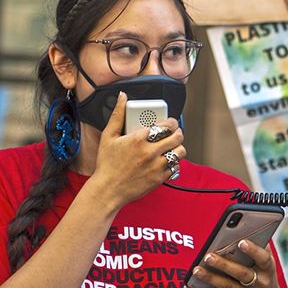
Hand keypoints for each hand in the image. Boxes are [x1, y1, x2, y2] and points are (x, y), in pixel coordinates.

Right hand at [85, 94, 185, 212]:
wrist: (108, 190)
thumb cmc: (107, 164)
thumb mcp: (108, 136)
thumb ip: (117, 114)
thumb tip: (123, 96)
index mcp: (139, 138)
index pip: (166, 125)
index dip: (172, 121)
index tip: (170, 122)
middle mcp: (150, 152)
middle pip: (177, 137)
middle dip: (178, 132)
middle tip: (174, 133)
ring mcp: (157, 166)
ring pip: (180, 152)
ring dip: (178, 147)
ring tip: (172, 146)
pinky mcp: (160, 178)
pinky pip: (176, 167)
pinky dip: (174, 162)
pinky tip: (167, 160)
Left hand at [189, 239, 281, 287]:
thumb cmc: (262, 272)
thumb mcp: (266, 260)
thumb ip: (258, 245)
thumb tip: (241, 230)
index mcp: (268, 269)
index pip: (263, 259)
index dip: (253, 251)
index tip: (241, 242)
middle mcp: (260, 284)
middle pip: (242, 274)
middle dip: (224, 265)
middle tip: (208, 256)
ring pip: (227, 287)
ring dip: (210, 278)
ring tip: (196, 270)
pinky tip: (191, 284)